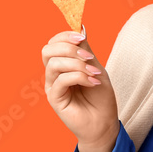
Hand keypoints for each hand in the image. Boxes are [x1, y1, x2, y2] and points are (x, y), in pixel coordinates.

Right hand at [42, 29, 118, 149]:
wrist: (104, 123)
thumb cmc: (101, 97)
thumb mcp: (96, 68)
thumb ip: (85, 51)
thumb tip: (80, 28)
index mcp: (62, 64)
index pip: (53, 43)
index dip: (65, 35)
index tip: (82, 35)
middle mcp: (54, 74)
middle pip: (47, 50)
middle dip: (68, 47)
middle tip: (88, 56)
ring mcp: (52, 86)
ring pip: (54, 64)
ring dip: (77, 64)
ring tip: (94, 73)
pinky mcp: (54, 99)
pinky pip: (61, 80)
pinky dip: (79, 77)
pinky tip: (93, 82)